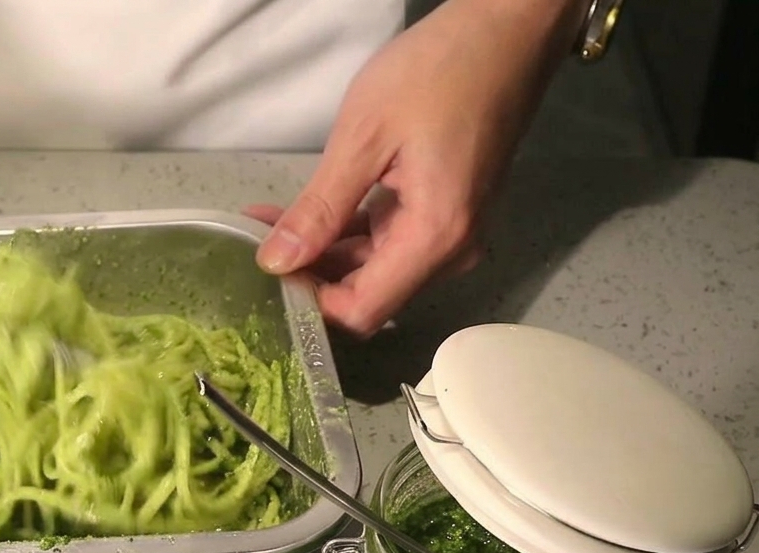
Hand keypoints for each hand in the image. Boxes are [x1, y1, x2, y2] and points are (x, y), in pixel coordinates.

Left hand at [252, 0, 587, 336]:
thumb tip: (276, 262)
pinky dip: (345, 233)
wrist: (507, 30)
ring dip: (321, 253)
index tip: (268, 276)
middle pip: (367, 295)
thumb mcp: (364, 137)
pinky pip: (388, 242)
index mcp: (434, 238)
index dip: (310, 305)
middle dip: (308, 276)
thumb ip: (320, 209)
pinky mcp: (446, 216)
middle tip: (255, 245)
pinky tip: (304, 214)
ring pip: (373, 270)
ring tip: (267, 225)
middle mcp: (450, 252)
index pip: (362, 312)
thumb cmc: (440, 72)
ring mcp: (451, 235)